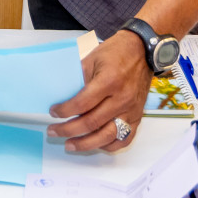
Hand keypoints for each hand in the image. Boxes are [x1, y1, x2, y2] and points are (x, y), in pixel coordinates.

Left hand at [47, 32, 151, 151]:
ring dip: (86, 144)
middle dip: (69, 130)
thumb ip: (78, 79)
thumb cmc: (116, 53)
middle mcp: (122, 98)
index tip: (54, 112)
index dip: (65, 111)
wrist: (143, 52)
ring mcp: (131, 110)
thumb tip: (62, 97)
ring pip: (107, 136)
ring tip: (70, 145)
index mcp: (109, 81)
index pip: (82, 103)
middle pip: (92, 123)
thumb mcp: (92, 59)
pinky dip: (108, 145)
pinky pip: (124, 138)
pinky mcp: (138, 117)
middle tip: (53, 131)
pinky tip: (95, 144)